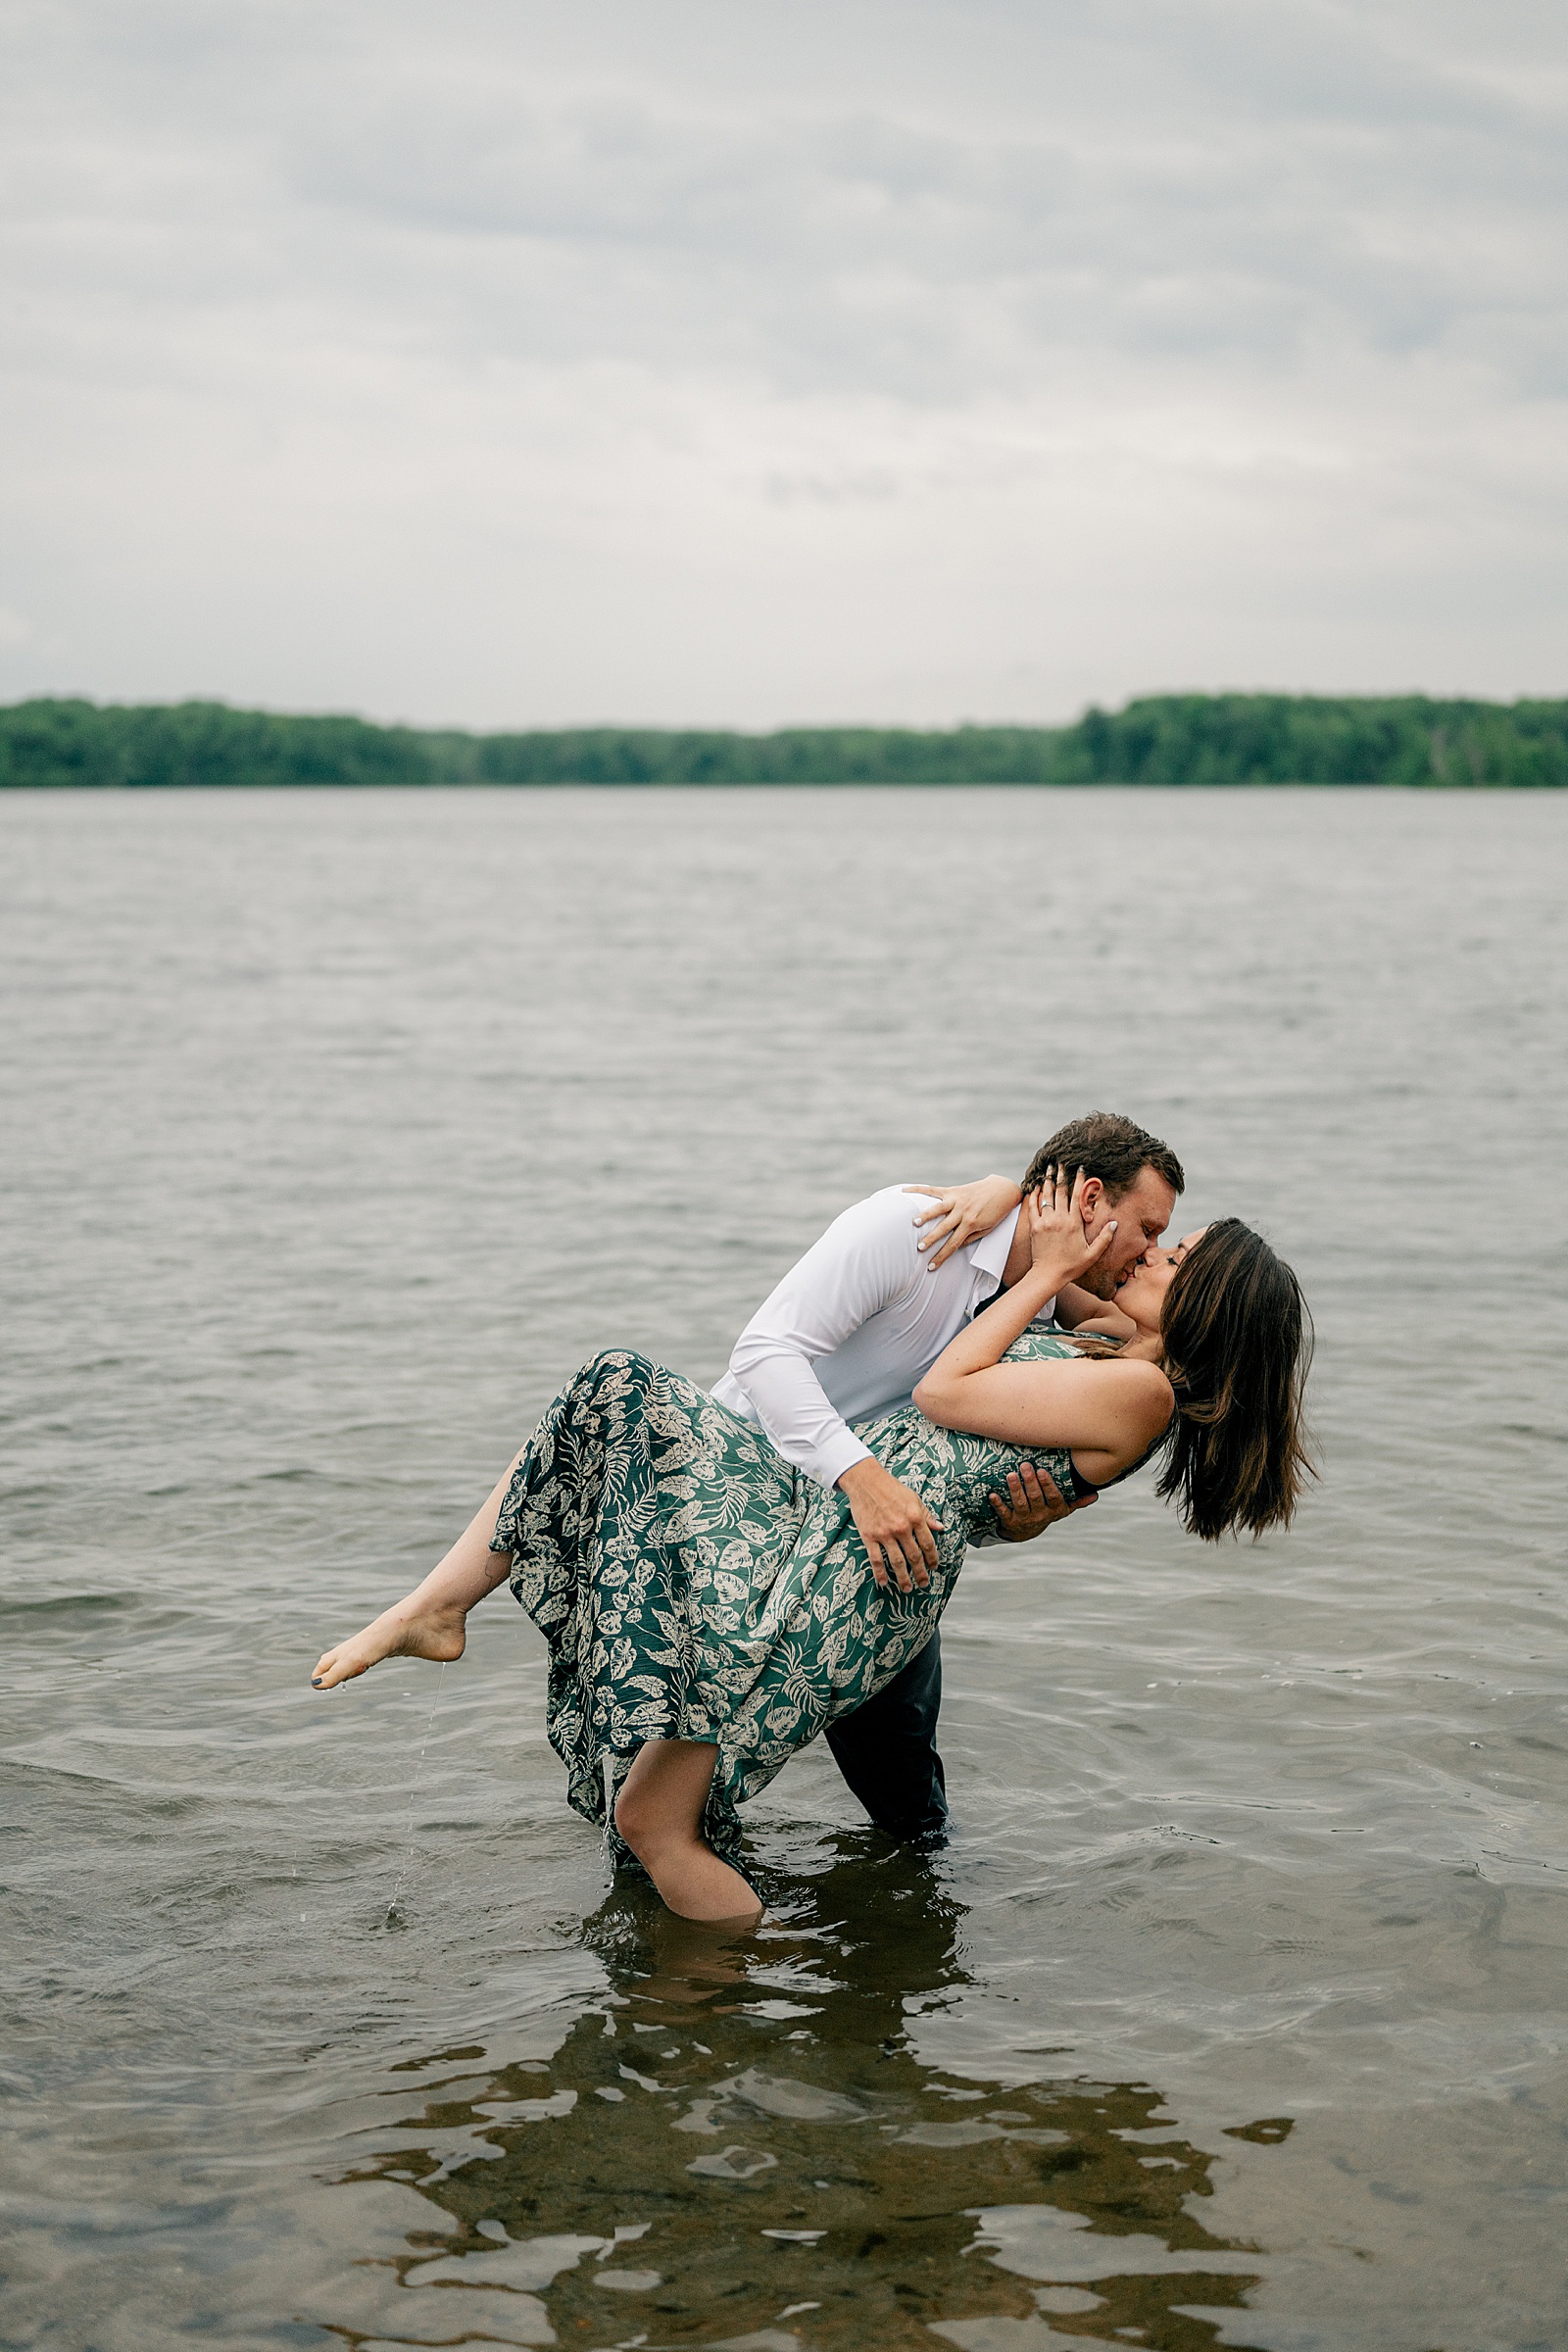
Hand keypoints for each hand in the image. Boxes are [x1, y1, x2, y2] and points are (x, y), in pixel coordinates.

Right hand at [837, 1457, 943, 1592]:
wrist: (866, 1482)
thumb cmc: (892, 1489)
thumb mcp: (914, 1499)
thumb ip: (927, 1515)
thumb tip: (941, 1527)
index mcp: (915, 1517)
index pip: (928, 1543)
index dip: (932, 1558)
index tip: (934, 1567)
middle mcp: (902, 1527)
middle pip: (914, 1556)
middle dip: (920, 1573)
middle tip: (924, 1584)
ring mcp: (884, 1533)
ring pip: (897, 1561)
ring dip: (903, 1578)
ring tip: (907, 1588)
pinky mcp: (869, 1536)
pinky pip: (876, 1559)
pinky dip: (880, 1573)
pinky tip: (884, 1582)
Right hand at [905, 1175, 1023, 1271]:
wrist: (1003, 1190)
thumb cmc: (996, 1213)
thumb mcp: (987, 1229)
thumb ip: (971, 1237)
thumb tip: (956, 1245)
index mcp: (971, 1223)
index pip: (953, 1243)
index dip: (942, 1256)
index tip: (931, 1266)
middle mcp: (963, 1211)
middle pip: (944, 1227)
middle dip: (931, 1238)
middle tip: (919, 1248)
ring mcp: (957, 1199)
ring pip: (938, 1208)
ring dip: (925, 1216)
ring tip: (914, 1223)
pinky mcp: (953, 1190)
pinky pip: (933, 1189)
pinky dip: (918, 1189)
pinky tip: (905, 1190)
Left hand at [988, 1461, 1096, 1541]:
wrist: (1025, 1532)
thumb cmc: (1046, 1512)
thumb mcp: (1062, 1509)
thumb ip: (1077, 1501)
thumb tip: (1095, 1494)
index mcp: (1054, 1511)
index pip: (1054, 1498)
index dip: (1048, 1486)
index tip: (1042, 1471)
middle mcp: (1040, 1516)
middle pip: (1035, 1498)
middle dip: (1030, 1482)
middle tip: (1025, 1466)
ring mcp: (1024, 1519)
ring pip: (1020, 1504)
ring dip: (1015, 1489)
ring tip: (1010, 1475)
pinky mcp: (1009, 1522)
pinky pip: (1003, 1513)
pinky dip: (997, 1504)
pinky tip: (992, 1495)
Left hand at [1026, 1164, 1115, 1289]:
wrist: (1047, 1275)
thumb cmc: (1071, 1266)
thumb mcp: (1092, 1254)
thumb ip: (1104, 1238)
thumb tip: (1115, 1223)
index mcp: (1074, 1223)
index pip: (1078, 1196)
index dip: (1080, 1180)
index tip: (1081, 1168)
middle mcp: (1059, 1219)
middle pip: (1060, 1191)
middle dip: (1061, 1174)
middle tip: (1061, 1161)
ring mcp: (1045, 1222)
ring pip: (1046, 1196)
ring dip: (1047, 1180)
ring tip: (1047, 1168)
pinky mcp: (1034, 1226)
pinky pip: (1033, 1206)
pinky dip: (1033, 1195)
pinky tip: (1034, 1186)